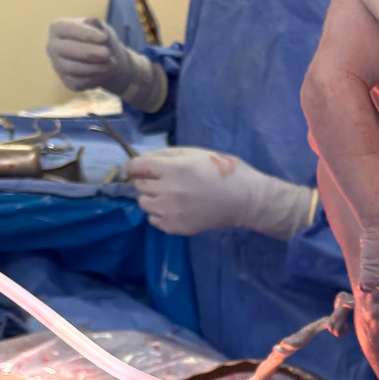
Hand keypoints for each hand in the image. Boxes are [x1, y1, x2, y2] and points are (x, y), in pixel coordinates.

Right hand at [47, 17, 119, 92]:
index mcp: (57, 28)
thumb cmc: (100, 39)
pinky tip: (105, 73)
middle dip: (91, 53)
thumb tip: (91, 20)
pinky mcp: (67, 82)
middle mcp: (53, 47)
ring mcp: (58, 66)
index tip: (105, 38)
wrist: (106, 59)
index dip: (87, 34)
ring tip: (111, 64)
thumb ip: (96, 24)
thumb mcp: (100, 27)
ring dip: (96, 67)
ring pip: (74, 69)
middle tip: (108, 53)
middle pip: (70, 50)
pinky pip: (79, 83)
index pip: (68, 29)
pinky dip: (95, 79)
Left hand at [126, 147, 316, 240]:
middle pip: (138, 185)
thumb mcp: (195, 152)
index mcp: (172, 168)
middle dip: (146, 180)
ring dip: (151, 197)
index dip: (134, 166)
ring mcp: (170, 211)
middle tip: (162, 181)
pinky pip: (153, 220)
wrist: (244, 200)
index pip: (135, 166)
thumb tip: (144, 160)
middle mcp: (167, 190)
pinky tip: (175, 209)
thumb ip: (167, 154)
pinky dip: (159, 214)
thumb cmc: (222, 171)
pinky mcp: (176, 227)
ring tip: (169, 196)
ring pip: (143, 203)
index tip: (139, 168)